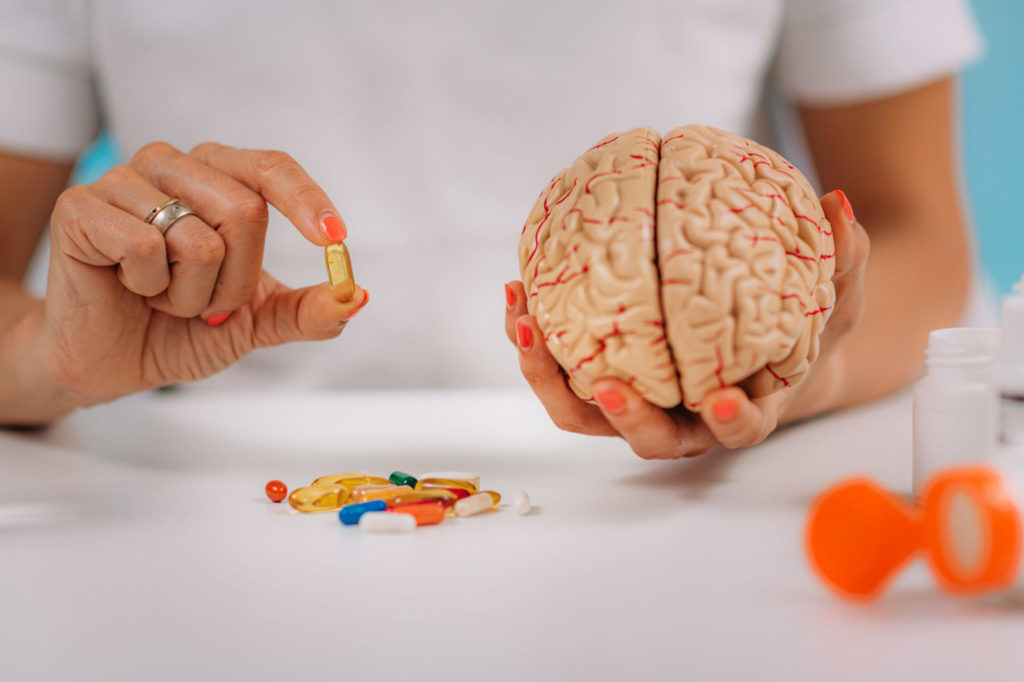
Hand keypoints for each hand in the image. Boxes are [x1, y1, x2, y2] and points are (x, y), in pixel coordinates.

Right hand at [33, 142, 368, 409]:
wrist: (113, 362)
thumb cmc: (182, 328)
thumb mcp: (257, 322)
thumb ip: (306, 310)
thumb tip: (357, 295)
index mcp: (216, 176)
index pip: (271, 168)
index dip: (306, 200)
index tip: (335, 239)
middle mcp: (172, 166)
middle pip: (244, 211)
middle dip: (236, 281)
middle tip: (205, 304)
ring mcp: (122, 181)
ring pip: (198, 237)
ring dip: (190, 292)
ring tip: (162, 297)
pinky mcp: (80, 206)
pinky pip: (144, 245)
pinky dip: (147, 285)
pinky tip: (128, 287)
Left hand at [504, 190, 868, 458]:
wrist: (761, 356)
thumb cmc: (798, 335)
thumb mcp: (833, 301)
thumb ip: (842, 263)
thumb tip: (839, 203)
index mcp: (742, 410)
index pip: (736, 429)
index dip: (729, 421)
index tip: (722, 400)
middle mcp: (685, 419)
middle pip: (645, 436)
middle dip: (620, 414)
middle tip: (599, 380)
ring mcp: (640, 404)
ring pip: (584, 412)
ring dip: (548, 377)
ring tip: (524, 320)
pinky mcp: (606, 380)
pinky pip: (563, 372)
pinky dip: (538, 343)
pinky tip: (521, 293)